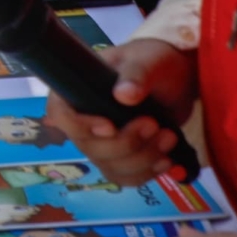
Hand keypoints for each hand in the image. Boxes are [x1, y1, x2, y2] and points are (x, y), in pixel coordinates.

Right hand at [41, 37, 193, 187]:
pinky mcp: (121, 157)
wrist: (176, 79)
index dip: (79, 126)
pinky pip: (125, 176)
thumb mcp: (148, 60)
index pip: (60, 113)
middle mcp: (84, 119)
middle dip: (126, 143)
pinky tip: (167, 160)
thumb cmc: (154, 61)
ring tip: (169, 138)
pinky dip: (147, 173)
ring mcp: (102, 141)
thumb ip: (136, 74)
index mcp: (78, 88)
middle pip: (89, 147)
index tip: (110, 127)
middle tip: (155, 125)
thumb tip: (123, 95)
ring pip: (110, 166)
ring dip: (142, 160)